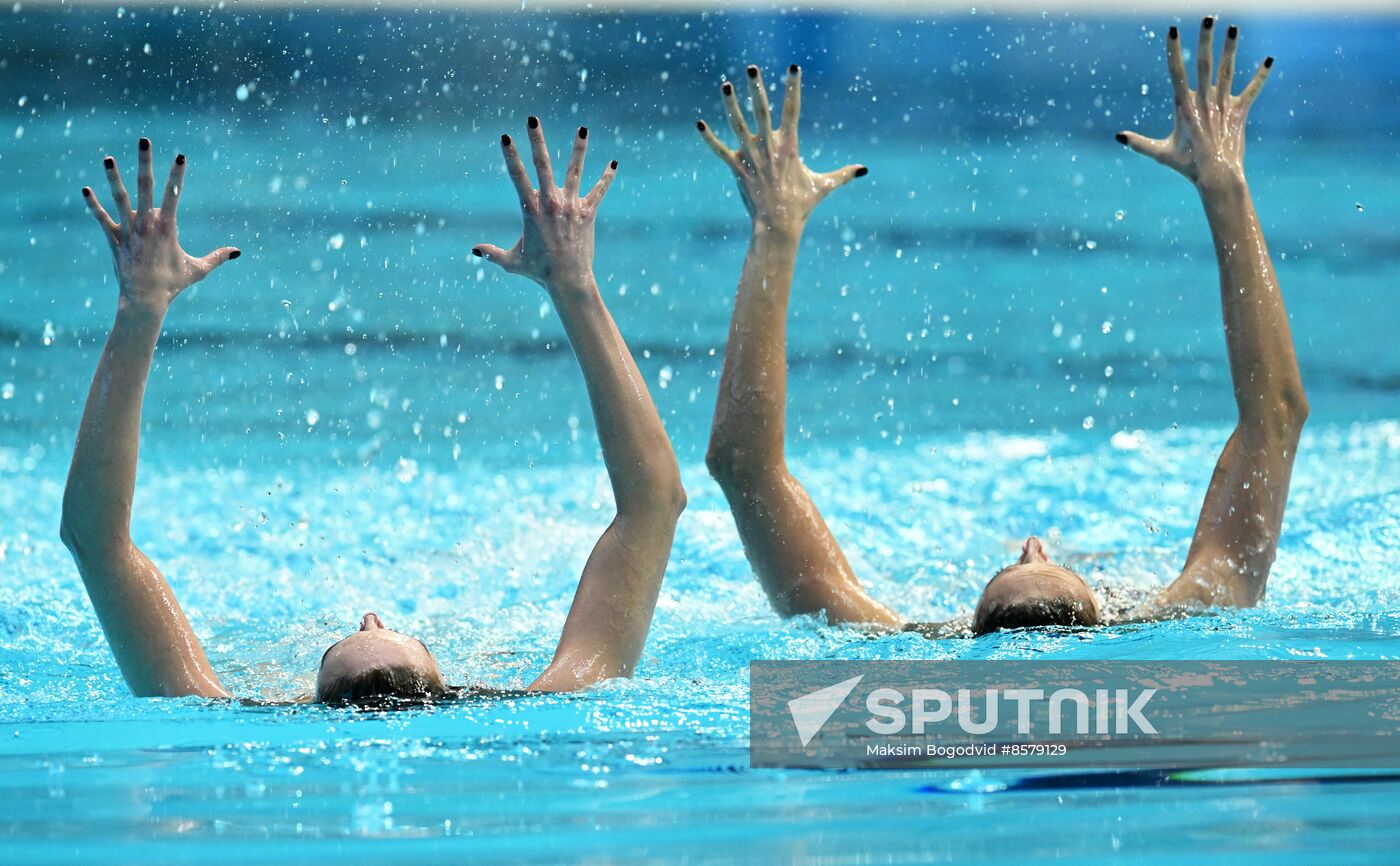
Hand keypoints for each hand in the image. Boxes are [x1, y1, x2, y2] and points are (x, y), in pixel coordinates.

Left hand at [83, 139, 239, 315]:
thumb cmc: (173, 285)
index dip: (178, 174)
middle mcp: (146, 224)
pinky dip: (93, 205)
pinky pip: (101, 219)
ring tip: (108, 158)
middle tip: (144, 140)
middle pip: (145, 187)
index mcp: (168, 228)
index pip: (174, 194)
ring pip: (120, 198)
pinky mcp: (114, 239)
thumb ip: (218, 258)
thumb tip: (237, 252)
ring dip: (113, 177)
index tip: (181, 155)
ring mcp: (128, 230)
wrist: (145, 300)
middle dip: (145, 163)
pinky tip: (85, 190)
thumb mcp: (198, 270)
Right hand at [473, 118, 616, 290]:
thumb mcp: (511, 262)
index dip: (511, 156)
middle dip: (536, 140)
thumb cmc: (538, 271)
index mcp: (530, 209)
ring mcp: (570, 206)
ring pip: (574, 171)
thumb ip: (492, 253)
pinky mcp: (587, 213)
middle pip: (543, 164)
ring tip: (583, 129)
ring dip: (579, 149)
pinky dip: (606, 178)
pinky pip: (599, 191)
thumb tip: (474, 250)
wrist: (568, 279)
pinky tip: (614, 164)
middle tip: (532, 119)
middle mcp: (550, 202)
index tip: (506, 137)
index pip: (517, 177)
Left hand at [697, 64, 866, 236]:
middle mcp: (769, 146)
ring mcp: (751, 157)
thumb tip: (864, 170)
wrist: (778, 226)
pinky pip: (720, 151)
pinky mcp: (737, 169)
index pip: (793, 109)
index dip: (793, 87)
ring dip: (730, 104)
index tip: (793, 67)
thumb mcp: (824, 186)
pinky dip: (709, 138)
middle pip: (762, 109)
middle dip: (756, 87)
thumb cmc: (802, 205)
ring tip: (725, 85)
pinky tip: (700, 124)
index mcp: (789, 145)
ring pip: (738, 125)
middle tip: (751, 68)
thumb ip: (844, 174)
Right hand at [1117, 18, 1272, 191]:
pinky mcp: (1239, 113)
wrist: (1216, 176)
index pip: (1176, 72)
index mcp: (1184, 106)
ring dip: (1230, 48)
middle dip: (1205, 40)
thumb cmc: (1187, 166)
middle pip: (1204, 64)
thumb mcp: (1160, 153)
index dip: (1174, 50)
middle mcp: (1204, 101)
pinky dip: (1261, 76)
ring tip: (1233, 28)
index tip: (1172, 30)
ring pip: (1227, 71)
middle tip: (1208, 18)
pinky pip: (1252, 91)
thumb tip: (1118, 137)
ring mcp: (1222, 106)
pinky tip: (1270, 59)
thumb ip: (1139, 143)